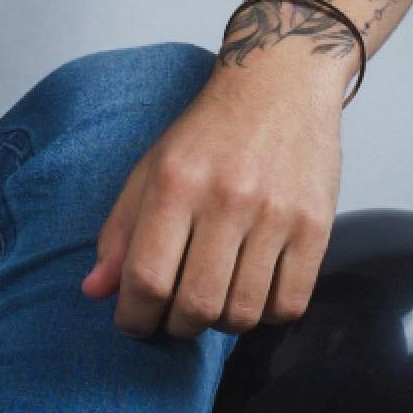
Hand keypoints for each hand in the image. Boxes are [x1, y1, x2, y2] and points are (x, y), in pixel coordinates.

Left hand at [80, 50, 343, 341]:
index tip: (133, 323)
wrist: (280, 85)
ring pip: (242, 313)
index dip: (134, 316)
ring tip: (214, 303)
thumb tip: (95, 291)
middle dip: (176, 326)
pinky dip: (265, 315)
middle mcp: (226, 199)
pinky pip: (289, 305)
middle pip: (195, 304)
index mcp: (175, 183)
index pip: (146, 277)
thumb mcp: (151, 169)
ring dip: (220, 324)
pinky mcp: (317, 226)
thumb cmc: (208, 133)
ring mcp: (276, 214)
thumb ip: (121, 231)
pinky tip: (252, 293)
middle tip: (174, 317)